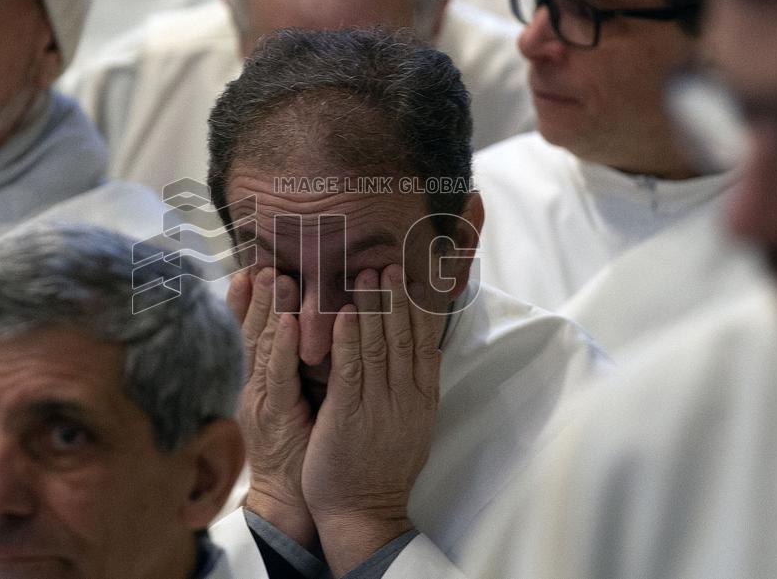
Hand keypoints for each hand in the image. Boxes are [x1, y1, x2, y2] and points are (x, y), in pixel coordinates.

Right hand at [227, 268, 316, 548]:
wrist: (291, 498)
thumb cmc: (299, 447)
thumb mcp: (294, 397)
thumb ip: (294, 364)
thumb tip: (305, 327)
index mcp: (260, 379)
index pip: (253, 330)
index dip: (252, 298)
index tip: (255, 265)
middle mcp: (254, 384)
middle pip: (252, 329)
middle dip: (257, 294)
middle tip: (262, 259)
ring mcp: (261, 398)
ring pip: (263, 344)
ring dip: (268, 309)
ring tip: (274, 275)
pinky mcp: (275, 415)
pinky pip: (279, 374)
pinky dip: (282, 346)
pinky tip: (288, 321)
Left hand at [301, 264, 440, 575]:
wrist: (364, 511)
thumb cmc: (383, 468)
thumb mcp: (414, 425)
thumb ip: (418, 387)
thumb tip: (430, 350)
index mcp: (422, 399)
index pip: (426, 343)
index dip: (420, 308)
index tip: (414, 277)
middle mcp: (405, 398)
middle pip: (404, 338)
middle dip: (396, 298)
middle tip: (388, 264)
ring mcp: (379, 406)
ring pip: (379, 346)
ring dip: (373, 308)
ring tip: (367, 275)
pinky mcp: (349, 415)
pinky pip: (351, 370)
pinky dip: (349, 339)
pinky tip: (345, 313)